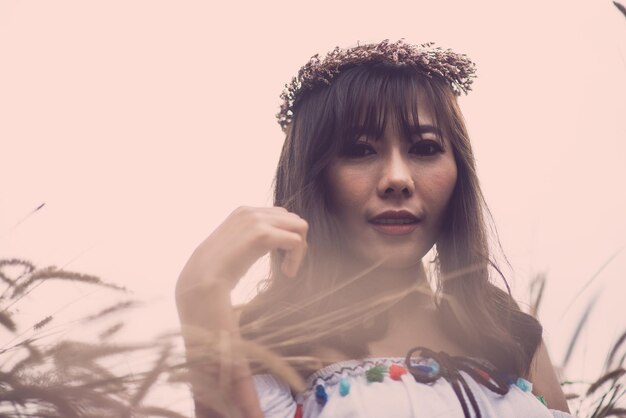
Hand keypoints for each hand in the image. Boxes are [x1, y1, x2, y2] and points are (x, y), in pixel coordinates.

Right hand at [176, 206, 308, 299]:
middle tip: (288, 266)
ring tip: (288, 270)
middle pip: (294, 219)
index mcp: (244, 213)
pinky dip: (297, 258)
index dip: (287, 237)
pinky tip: (287, 272)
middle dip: (297, 242)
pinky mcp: (261, 234)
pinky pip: (296, 241)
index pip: (281, 216)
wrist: (202, 280)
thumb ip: (253, 239)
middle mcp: (250, 212)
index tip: (281, 260)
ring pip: (299, 227)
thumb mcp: (237, 247)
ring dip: (300, 250)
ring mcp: (256, 220)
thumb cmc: (218, 271)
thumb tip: (277, 242)